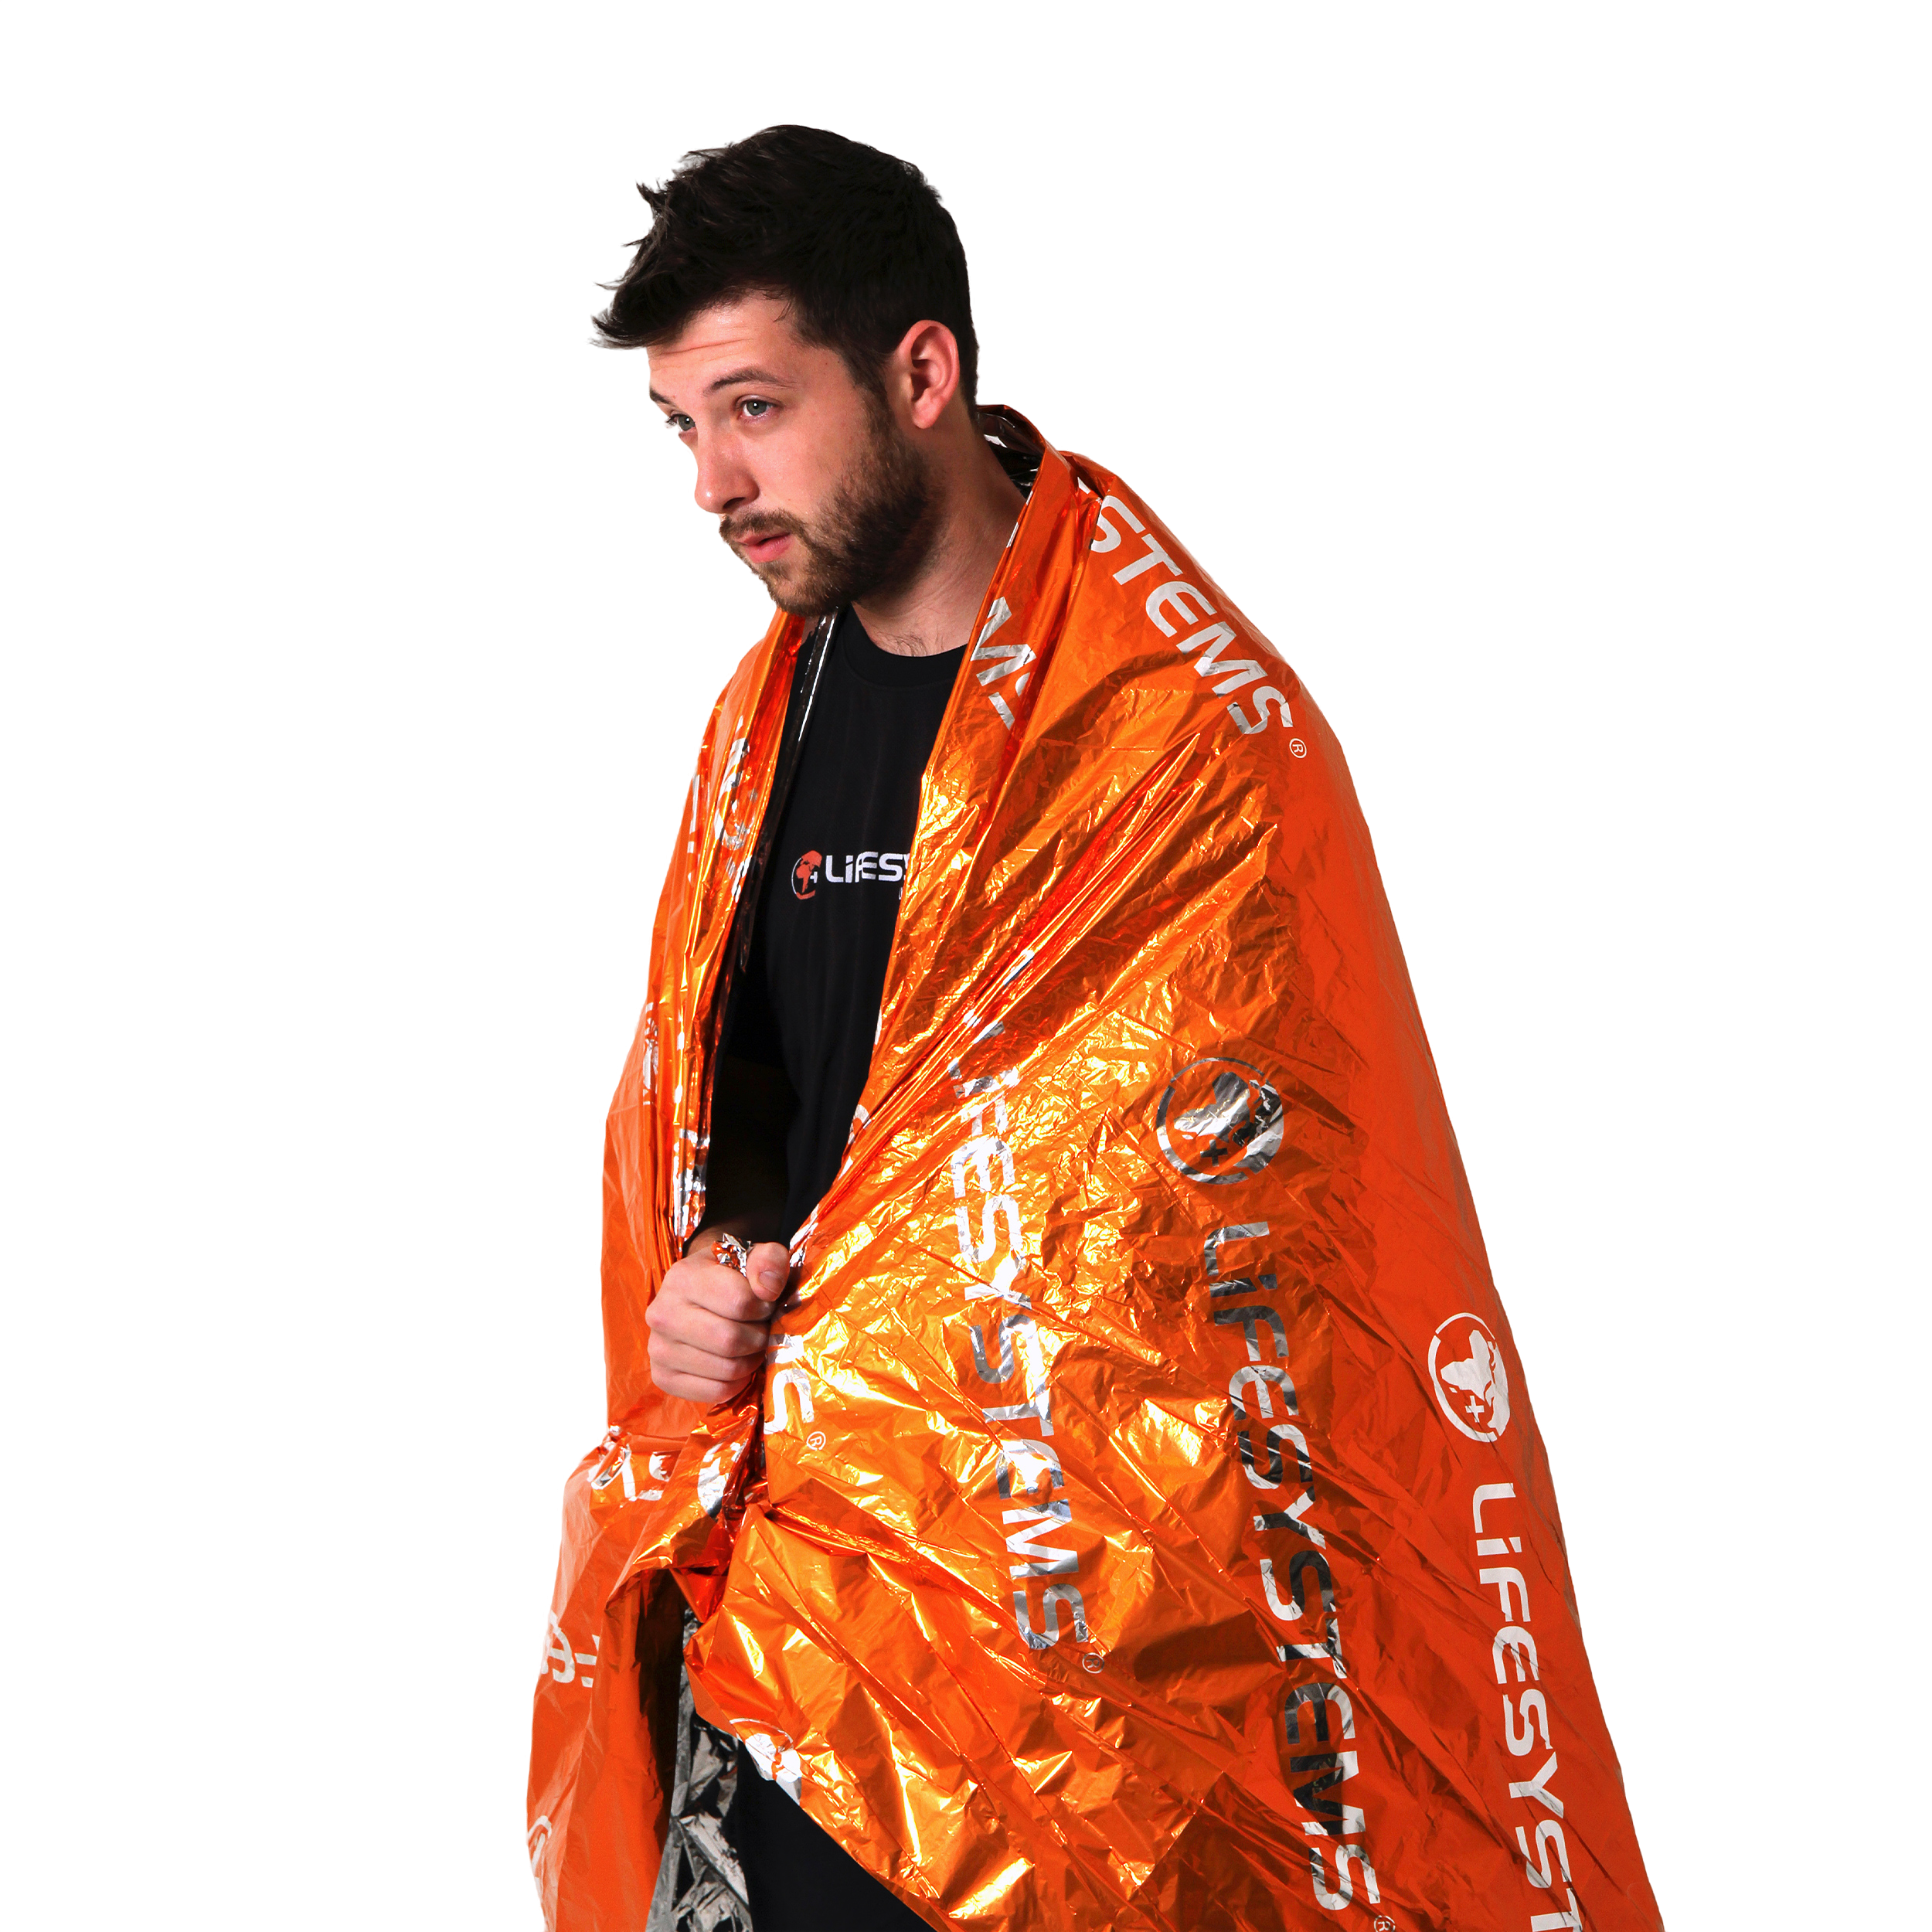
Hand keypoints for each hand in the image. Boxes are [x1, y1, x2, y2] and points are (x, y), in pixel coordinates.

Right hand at [645, 1235, 789, 1404]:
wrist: (699, 1295)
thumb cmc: (731, 1276)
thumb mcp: (754, 1256)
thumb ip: (769, 1261)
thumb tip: (768, 1289)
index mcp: (682, 1277)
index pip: (739, 1302)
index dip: (764, 1307)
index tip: (765, 1304)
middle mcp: (661, 1313)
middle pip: (730, 1340)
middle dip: (758, 1337)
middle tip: (761, 1330)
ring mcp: (658, 1348)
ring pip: (726, 1369)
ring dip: (751, 1361)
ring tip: (749, 1345)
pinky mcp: (662, 1377)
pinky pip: (715, 1391)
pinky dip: (737, 1383)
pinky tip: (736, 1363)